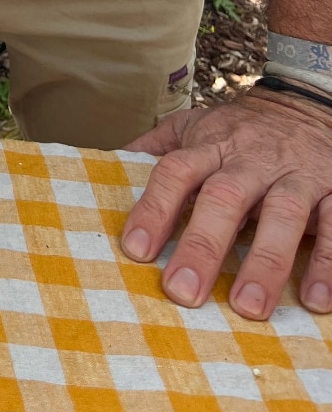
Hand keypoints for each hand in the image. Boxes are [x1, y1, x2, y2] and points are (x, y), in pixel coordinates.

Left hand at [121, 87, 331, 317]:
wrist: (305, 104)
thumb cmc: (239, 130)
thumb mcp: (193, 126)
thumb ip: (154, 148)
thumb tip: (103, 165)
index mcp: (210, 146)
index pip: (175, 171)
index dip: (154, 208)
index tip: (134, 249)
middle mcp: (250, 160)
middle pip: (224, 197)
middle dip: (203, 244)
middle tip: (182, 291)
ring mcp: (295, 175)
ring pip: (283, 214)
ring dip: (266, 262)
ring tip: (248, 307)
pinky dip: (328, 263)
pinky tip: (316, 301)